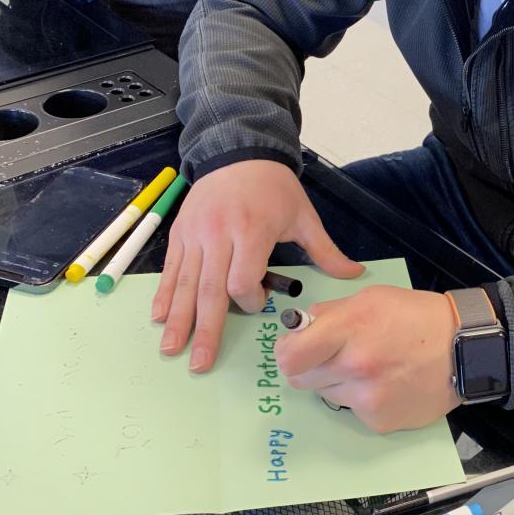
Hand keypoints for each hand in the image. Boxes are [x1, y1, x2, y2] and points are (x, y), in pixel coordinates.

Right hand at [152, 160, 363, 371]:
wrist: (238, 150)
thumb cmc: (274, 187)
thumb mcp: (303, 215)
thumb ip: (325, 250)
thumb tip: (355, 275)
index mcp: (252, 231)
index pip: (242, 280)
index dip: (248, 300)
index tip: (258, 302)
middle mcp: (218, 235)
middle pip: (208, 290)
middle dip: (205, 330)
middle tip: (199, 364)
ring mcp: (195, 234)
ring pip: (184, 284)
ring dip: (178, 319)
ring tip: (171, 349)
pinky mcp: (179, 232)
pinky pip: (170, 269)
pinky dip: (164, 294)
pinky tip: (159, 317)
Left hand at [275, 285, 460, 432]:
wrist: (464, 348)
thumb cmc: (417, 317)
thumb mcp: (371, 298)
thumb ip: (330, 312)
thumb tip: (300, 328)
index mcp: (349, 327)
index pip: (289, 356)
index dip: (286, 352)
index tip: (295, 347)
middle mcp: (355, 365)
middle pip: (299, 379)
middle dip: (309, 367)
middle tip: (332, 357)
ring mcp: (366, 397)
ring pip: (326, 394)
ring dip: (339, 382)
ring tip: (371, 367)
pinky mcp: (378, 420)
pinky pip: (352, 411)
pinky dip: (363, 399)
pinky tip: (387, 383)